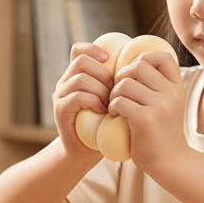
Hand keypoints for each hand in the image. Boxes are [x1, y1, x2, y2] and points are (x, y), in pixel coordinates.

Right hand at [53, 41, 112, 161]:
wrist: (85, 152)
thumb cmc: (104, 125)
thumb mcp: (111, 100)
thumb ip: (116, 83)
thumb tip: (143, 65)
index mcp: (76, 75)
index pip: (79, 50)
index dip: (94, 50)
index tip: (109, 61)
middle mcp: (65, 82)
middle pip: (81, 61)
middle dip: (103, 74)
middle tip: (115, 90)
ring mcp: (61, 95)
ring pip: (81, 78)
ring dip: (100, 90)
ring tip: (110, 103)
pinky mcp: (60, 110)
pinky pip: (77, 96)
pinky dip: (93, 102)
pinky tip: (103, 111)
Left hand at [107, 50, 186, 169]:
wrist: (170, 162)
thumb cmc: (161, 133)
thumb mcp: (168, 105)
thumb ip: (157, 86)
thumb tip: (134, 63)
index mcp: (177, 87)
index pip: (161, 57)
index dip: (142, 59)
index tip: (132, 76)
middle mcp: (171, 93)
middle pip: (138, 66)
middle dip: (122, 76)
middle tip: (118, 92)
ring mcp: (160, 106)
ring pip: (125, 83)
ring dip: (114, 93)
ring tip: (116, 106)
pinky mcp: (146, 119)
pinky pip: (120, 101)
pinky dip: (112, 107)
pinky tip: (115, 116)